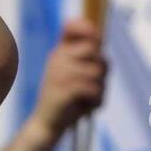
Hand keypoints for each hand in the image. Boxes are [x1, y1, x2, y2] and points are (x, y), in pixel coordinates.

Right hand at [32, 17, 107, 135]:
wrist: (48, 123)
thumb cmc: (67, 98)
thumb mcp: (73, 74)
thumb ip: (88, 59)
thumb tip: (101, 47)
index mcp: (59, 52)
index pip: (71, 27)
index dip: (85, 27)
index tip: (94, 38)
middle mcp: (57, 58)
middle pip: (94, 50)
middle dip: (102, 68)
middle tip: (97, 83)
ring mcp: (59, 73)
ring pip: (97, 71)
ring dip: (100, 88)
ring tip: (89, 98)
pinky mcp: (64, 90)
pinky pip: (93, 89)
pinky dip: (96, 100)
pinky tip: (87, 106)